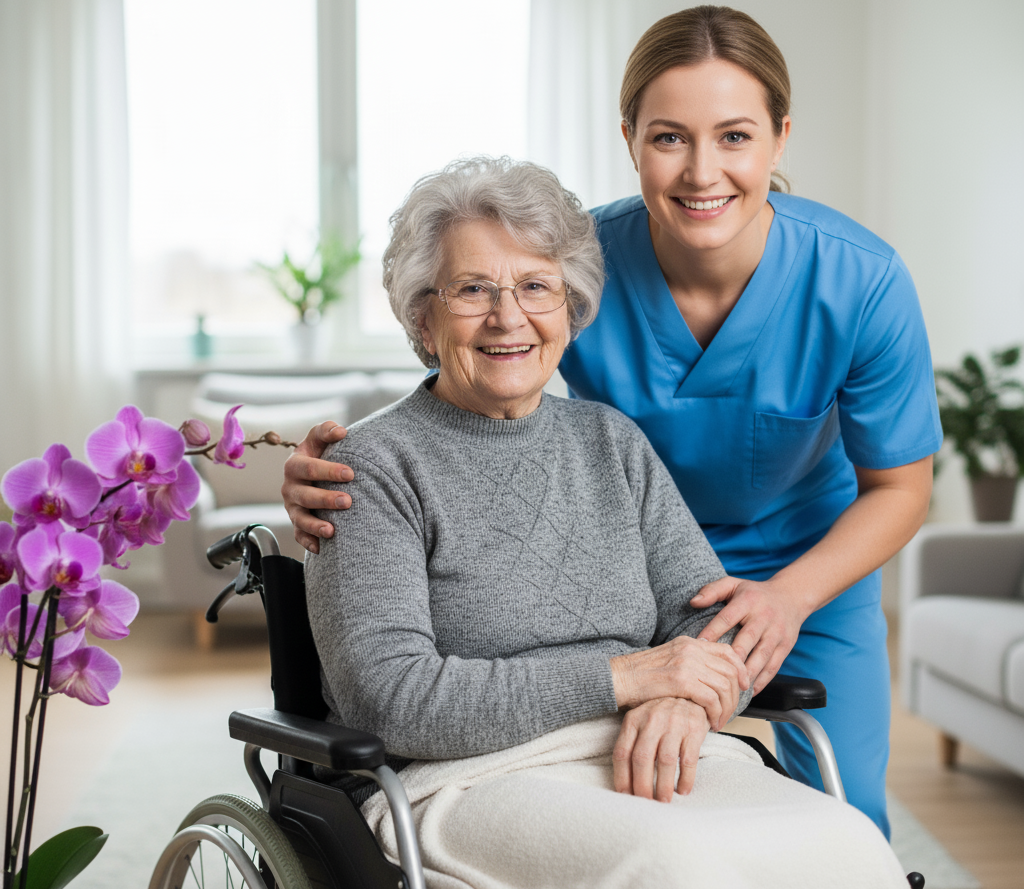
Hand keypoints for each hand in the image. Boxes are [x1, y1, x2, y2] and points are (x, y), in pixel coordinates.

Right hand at [282, 421, 350, 553]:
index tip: (350, 473)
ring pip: (300, 519)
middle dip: (326, 500)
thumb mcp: (318, 439)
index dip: (328, 471)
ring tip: (332, 531)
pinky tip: (321, 548)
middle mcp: (290, 488)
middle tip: (348, 501)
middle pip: (305, 496)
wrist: (310, 474)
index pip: (309, 468)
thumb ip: (327, 430)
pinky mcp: (297, 523)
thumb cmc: (319, 453)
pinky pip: (299, 536)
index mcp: (294, 466)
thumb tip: (341, 431)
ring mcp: (292, 508)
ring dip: (315, 526)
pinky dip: (308, 542)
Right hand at [610, 636, 747, 731]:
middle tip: (730, 712)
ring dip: (727, 708)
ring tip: (718, 721)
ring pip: (724, 686)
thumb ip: (690, 662)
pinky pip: (712, 699)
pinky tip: (709, 723)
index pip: (727, 651)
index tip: (743, 686)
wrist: (619, 678)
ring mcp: (687, 663)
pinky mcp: (681, 681)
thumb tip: (711, 677)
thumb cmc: (641, 676)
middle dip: (736, 695)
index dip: (740, 669)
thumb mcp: (669, 660)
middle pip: (730, 670)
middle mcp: (691, 649)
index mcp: (689, 642)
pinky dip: (715, 714)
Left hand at [612, 697, 709, 800]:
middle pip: (642, 758)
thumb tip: (625, 782)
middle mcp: (652, 720)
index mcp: (633, 720)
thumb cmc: (661, 716)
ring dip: (663, 785)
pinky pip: (688, 760)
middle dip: (641, 786)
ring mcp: (674, 724)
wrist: (689, 695)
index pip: (622, 752)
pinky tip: (683, 790)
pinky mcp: (694, 730)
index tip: (624, 795)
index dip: (622, 777)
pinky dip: (685, 778)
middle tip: (644, 803)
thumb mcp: (641, 722)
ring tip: (663, 801)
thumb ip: (632, 744)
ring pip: (665, 761)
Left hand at [692, 576, 809, 694]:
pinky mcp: (786, 646)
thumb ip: (712, 591)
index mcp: (747, 601)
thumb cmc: (754, 593)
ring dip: (747, 674)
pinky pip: (774, 666)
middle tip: (715, 673)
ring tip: (732, 688)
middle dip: (731, 658)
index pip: (727, 618)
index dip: (712, 632)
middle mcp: (763, 617)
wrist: (791, 596)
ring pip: (761, 657)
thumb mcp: (733, 584)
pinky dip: (762, 680)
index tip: (698, 646)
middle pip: (746, 640)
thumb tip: (693, 602)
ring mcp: (776, 633)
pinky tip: (750, 691)